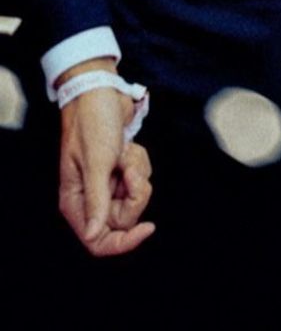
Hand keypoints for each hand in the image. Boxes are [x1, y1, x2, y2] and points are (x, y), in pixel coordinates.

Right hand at [57, 66, 153, 257]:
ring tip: (125, 152)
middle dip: (136, 192)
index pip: (97, 240)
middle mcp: (91, 198)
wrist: (101, 95)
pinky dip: (141, 162)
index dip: (122, 243)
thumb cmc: (92, 125)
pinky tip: (128, 147)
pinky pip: (141, 178)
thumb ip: (97, 200)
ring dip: (138, 172)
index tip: (148, 228)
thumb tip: (93, 234)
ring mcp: (107, 185)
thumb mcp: (97, 163)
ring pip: (136, 197)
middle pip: (125, 219)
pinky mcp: (121, 171)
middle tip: (130, 169)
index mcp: (75, 203)